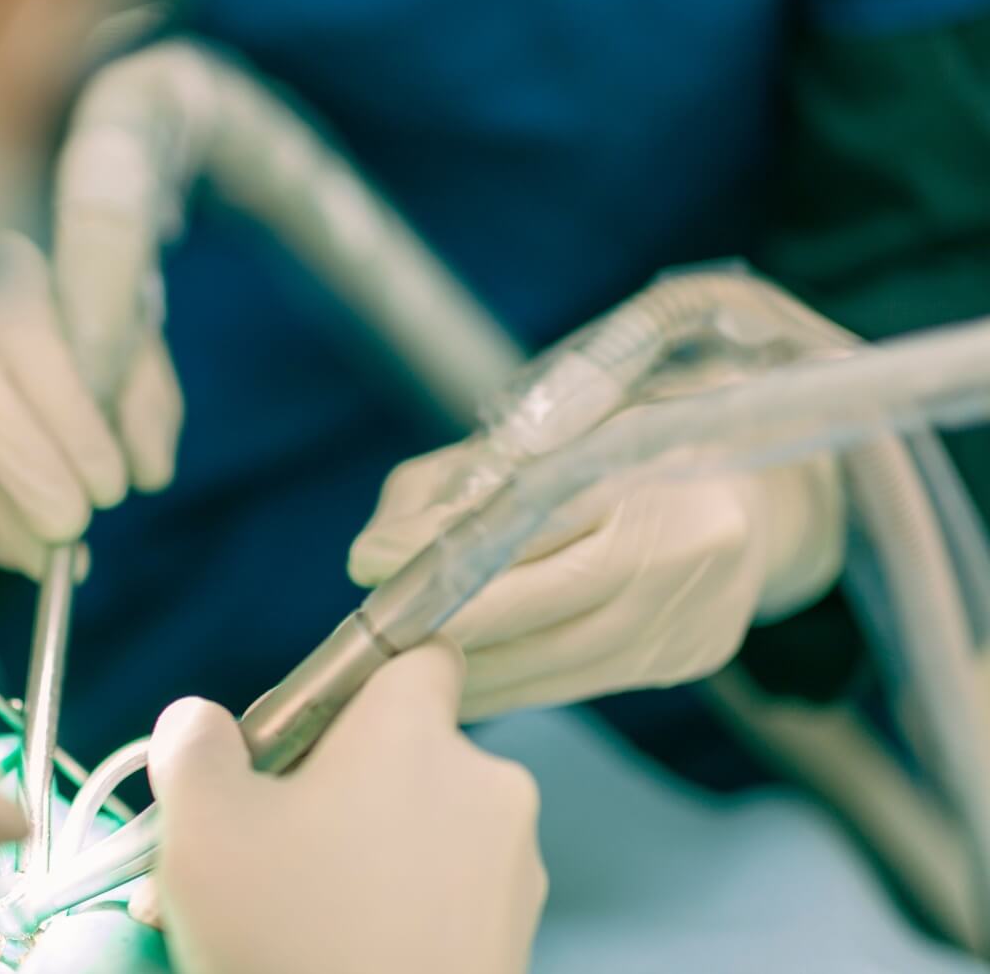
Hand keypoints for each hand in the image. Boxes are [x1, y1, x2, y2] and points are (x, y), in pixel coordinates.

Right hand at [0, 230, 180, 576]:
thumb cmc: (67, 323)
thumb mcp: (127, 340)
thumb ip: (147, 399)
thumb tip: (149, 474)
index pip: (29, 343)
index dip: (68, 426)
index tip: (112, 485)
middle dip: (21, 476)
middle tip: (72, 527)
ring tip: (54, 554)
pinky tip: (14, 543)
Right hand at [146, 644, 546, 973]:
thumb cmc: (289, 941)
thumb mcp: (200, 828)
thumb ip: (195, 745)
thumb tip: (200, 721)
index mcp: (414, 734)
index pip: (419, 653)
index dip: (363, 682)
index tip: (312, 732)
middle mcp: (485, 784)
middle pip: (409, 752)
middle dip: (345, 788)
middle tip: (271, 847)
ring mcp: (513, 867)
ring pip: (429, 829)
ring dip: (370, 854)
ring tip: (293, 916)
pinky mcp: (518, 937)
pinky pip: (453, 892)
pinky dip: (404, 908)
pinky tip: (337, 947)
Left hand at [348, 423, 844, 720]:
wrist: (752, 487)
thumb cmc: (619, 448)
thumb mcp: (535, 439)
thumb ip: (452, 487)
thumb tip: (371, 558)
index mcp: (647, 469)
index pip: (528, 526)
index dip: (444, 562)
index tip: (370, 571)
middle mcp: (683, 547)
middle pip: (539, 608)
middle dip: (446, 627)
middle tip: (375, 635)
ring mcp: (693, 612)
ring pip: (555, 664)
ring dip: (472, 670)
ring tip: (402, 667)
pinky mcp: (688, 659)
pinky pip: (580, 683)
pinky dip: (515, 683)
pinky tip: (464, 682)